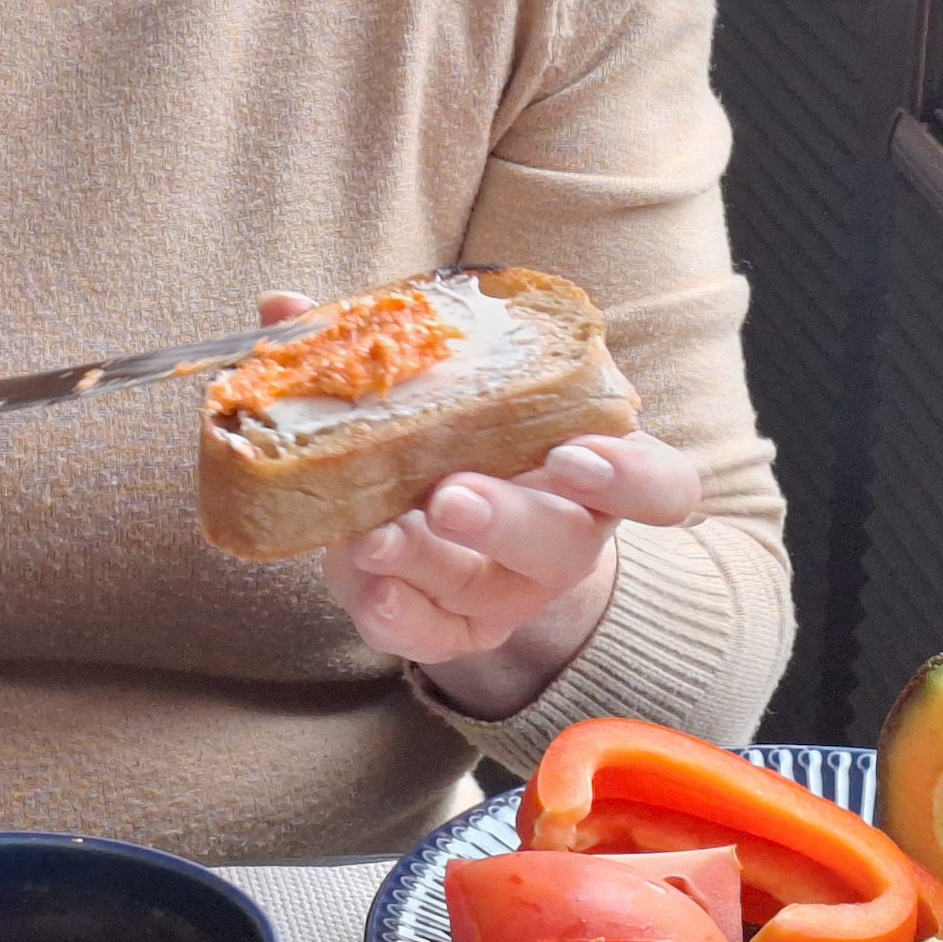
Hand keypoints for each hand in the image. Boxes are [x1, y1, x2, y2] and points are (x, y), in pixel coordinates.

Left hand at [261, 290, 702, 717]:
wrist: (459, 532)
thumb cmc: (468, 440)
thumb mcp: (452, 394)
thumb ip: (386, 350)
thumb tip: (285, 305)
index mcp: (594, 468)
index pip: (658, 486)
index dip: (630, 477)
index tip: (576, 454)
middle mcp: (566, 538)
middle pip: (559, 540)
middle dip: (505, 517)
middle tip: (451, 495)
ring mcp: (511, 592)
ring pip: (482, 587)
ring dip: (426, 560)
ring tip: (375, 534)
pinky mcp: (455, 631)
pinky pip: (431, 636)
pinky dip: (395, 613)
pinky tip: (365, 586)